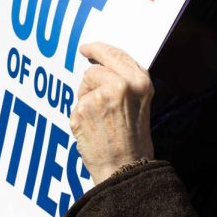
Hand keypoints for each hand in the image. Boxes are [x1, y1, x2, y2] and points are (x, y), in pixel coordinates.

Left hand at [69, 42, 154, 184]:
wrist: (125, 168)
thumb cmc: (133, 141)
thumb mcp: (140, 104)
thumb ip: (126, 83)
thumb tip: (102, 67)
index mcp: (140, 82)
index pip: (116, 55)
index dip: (99, 49)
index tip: (87, 48)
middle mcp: (122, 84)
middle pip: (95, 69)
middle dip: (91, 83)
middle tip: (93, 101)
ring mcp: (101, 96)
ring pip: (83, 86)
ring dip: (86, 99)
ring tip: (101, 122)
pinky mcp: (83, 108)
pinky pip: (76, 105)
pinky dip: (80, 116)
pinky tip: (92, 131)